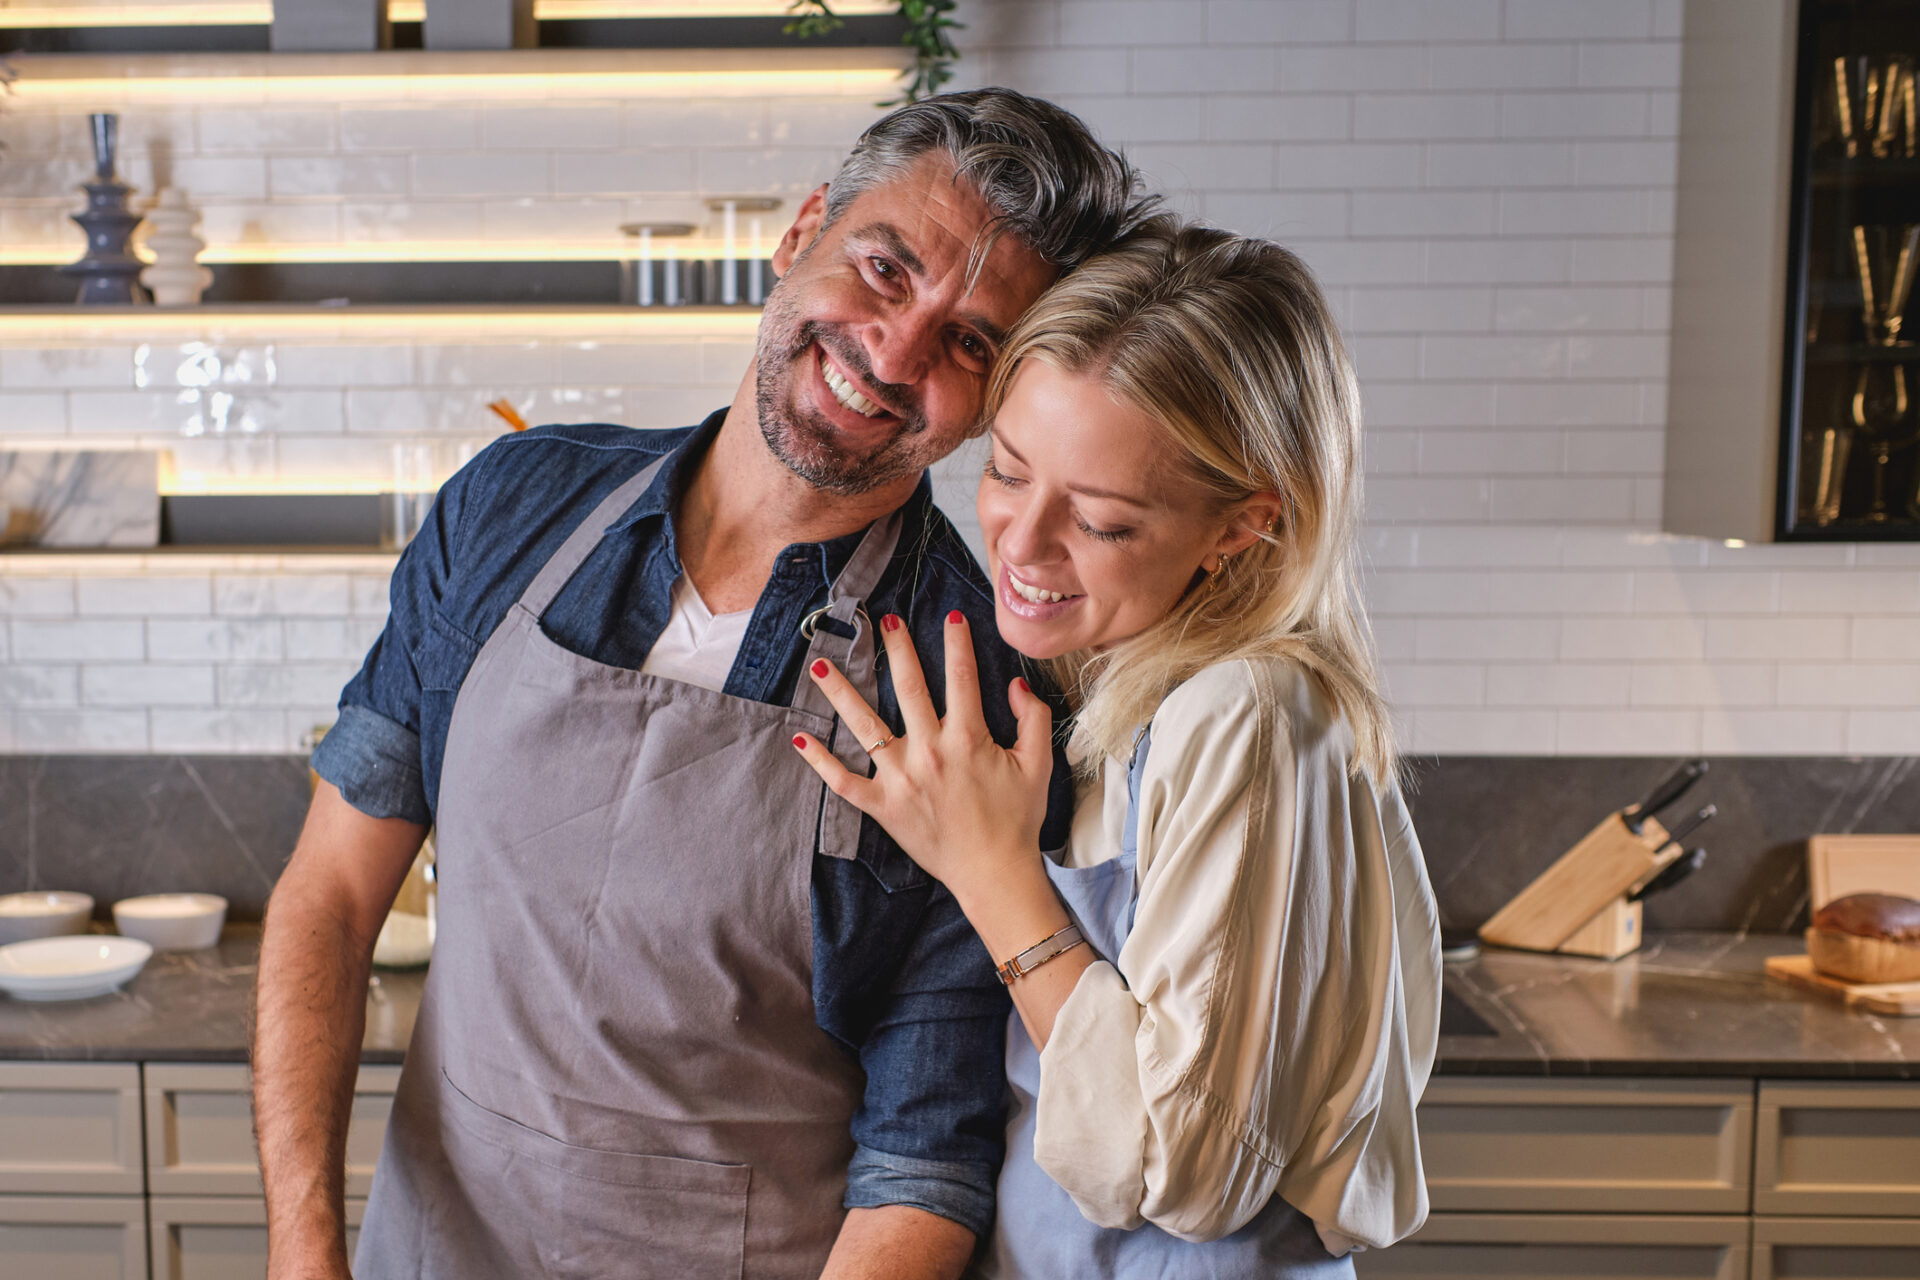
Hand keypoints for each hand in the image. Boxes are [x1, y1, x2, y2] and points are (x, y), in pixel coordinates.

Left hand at [793, 610, 1052, 898]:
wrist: (994, 873)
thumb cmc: (1016, 820)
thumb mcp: (1038, 765)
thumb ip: (1033, 719)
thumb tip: (1016, 684)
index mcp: (968, 739)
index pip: (961, 678)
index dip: (957, 643)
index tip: (950, 616)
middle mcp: (930, 752)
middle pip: (909, 689)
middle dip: (898, 650)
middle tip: (885, 620)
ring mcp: (901, 779)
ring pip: (864, 726)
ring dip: (840, 693)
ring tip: (819, 664)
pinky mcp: (883, 806)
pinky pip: (844, 781)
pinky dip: (821, 762)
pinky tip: (800, 739)